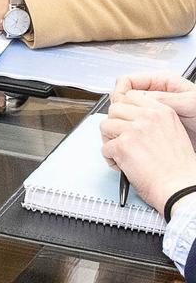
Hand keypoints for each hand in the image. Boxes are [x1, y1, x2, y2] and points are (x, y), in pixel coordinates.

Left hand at [101, 90, 195, 212]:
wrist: (180, 188)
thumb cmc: (178, 168)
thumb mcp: (173, 132)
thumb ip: (152, 120)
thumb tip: (130, 117)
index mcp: (162, 112)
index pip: (131, 96)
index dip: (124, 110)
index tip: (124, 120)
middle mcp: (148, 117)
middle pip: (114, 109)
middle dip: (114, 125)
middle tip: (120, 139)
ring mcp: (134, 130)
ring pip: (105, 126)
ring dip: (109, 141)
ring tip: (120, 153)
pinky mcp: (123, 145)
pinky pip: (104, 147)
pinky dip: (109, 159)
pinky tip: (121, 165)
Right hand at [114, 73, 195, 145]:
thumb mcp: (187, 102)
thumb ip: (162, 97)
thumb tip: (136, 96)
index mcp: (161, 83)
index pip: (128, 80)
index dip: (120, 91)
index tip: (118, 103)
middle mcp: (154, 95)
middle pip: (124, 96)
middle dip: (120, 107)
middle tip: (119, 118)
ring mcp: (152, 110)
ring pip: (127, 112)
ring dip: (123, 120)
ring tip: (124, 128)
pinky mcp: (152, 125)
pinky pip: (135, 124)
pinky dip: (130, 129)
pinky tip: (132, 135)